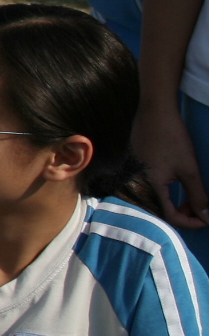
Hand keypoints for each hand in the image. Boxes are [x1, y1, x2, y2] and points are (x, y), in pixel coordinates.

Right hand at [136, 98, 208, 228]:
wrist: (154, 113)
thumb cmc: (172, 139)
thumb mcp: (189, 170)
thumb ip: (198, 196)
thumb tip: (207, 217)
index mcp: (150, 188)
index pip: (171, 217)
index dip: (192, 222)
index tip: (207, 218)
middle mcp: (137, 186)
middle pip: (161, 212)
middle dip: (185, 214)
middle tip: (202, 208)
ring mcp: (134, 177)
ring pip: (156, 201)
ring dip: (175, 204)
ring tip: (192, 198)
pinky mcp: (134, 169)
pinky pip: (150, 190)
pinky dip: (166, 194)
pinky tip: (177, 186)